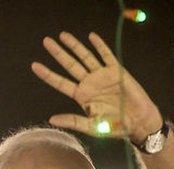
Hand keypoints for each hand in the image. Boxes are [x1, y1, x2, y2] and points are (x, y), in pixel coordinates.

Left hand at [31, 32, 162, 142]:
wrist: (138, 122)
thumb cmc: (115, 127)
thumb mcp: (92, 126)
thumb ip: (73, 121)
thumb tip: (51, 119)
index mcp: (82, 96)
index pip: (61, 83)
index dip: (48, 74)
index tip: (35, 65)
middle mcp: (90, 83)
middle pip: (70, 65)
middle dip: (58, 53)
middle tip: (46, 41)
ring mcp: (102, 76)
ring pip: (85, 57)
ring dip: (74, 46)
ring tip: (63, 35)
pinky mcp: (116, 71)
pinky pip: (106, 56)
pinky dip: (99, 46)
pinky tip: (91, 36)